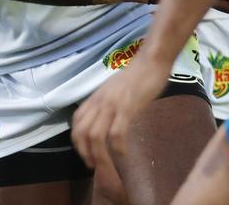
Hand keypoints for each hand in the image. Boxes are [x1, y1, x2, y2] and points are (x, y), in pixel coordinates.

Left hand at [72, 56, 170, 172]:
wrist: (151, 61)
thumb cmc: (138, 75)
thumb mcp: (115, 89)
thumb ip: (108, 102)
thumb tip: (108, 119)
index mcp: (96, 97)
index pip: (77, 121)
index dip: (78, 141)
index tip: (86, 153)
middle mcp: (99, 101)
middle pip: (82, 131)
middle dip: (84, 152)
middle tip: (93, 166)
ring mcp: (112, 104)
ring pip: (96, 136)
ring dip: (98, 155)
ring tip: (105, 167)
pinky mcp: (127, 107)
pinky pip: (116, 132)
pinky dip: (117, 148)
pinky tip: (123, 155)